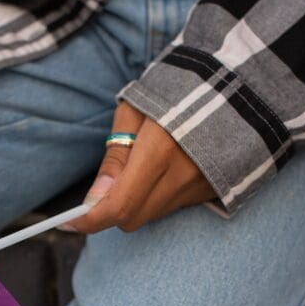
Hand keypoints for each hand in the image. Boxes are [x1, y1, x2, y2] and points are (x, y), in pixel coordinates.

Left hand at [68, 102, 216, 232]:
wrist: (234, 84)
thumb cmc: (175, 90)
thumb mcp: (135, 112)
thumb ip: (115, 159)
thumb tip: (94, 199)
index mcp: (160, 149)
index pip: (119, 204)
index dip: (90, 219)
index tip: (70, 221)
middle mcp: (183, 175)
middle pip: (132, 218)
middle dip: (110, 211)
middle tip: (104, 188)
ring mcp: (202, 186)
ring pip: (152, 214)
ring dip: (136, 202)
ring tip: (142, 166)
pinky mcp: (214, 190)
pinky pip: (174, 207)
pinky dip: (160, 196)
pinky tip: (166, 168)